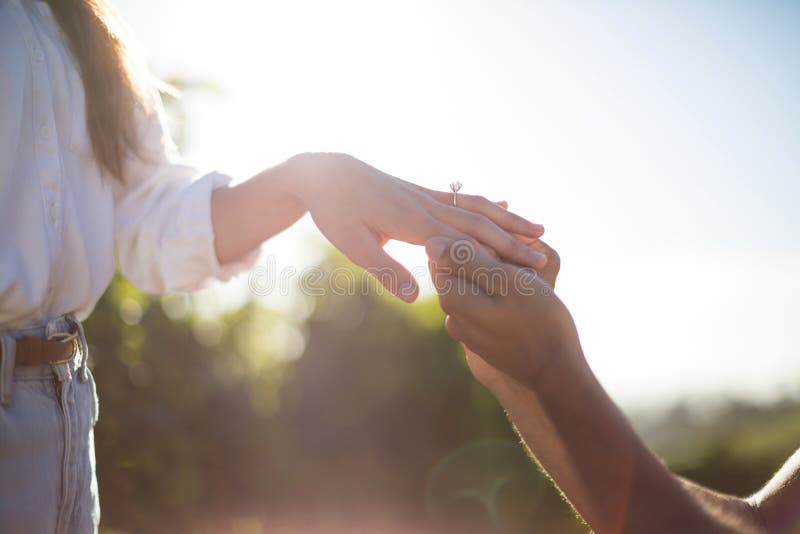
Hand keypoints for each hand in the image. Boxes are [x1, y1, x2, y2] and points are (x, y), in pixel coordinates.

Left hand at [284, 153, 547, 301]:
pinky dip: (486, 204)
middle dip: (513, 241)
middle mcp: (426, 205)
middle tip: (544, 257)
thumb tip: (414, 297)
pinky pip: (461, 198)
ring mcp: (425, 196)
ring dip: (507, 219)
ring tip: (538, 229)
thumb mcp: (353, 245)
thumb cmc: (335, 211)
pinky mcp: (420, 191)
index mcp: (413, 222)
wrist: (324, 173)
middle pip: (479, 223)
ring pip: (476, 207)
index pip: (464, 242)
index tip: (525, 271)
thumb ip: (385, 270)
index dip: (497, 256)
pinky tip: (502, 207)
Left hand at [426, 233, 578, 386]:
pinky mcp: (480, 337)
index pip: (446, 251)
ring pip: (473, 286)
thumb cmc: (538, 321)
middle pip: (458, 269)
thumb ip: (467, 261)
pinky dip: (499, 293)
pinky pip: (484, 304)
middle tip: (520, 258)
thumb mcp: (507, 281)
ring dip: (494, 274)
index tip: (508, 244)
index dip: (477, 239)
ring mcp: (464, 328)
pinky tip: (523, 295)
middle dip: (485, 256)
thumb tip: (429, 242)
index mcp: (452, 297)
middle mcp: (451, 314)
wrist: (556, 371)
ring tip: (526, 275)